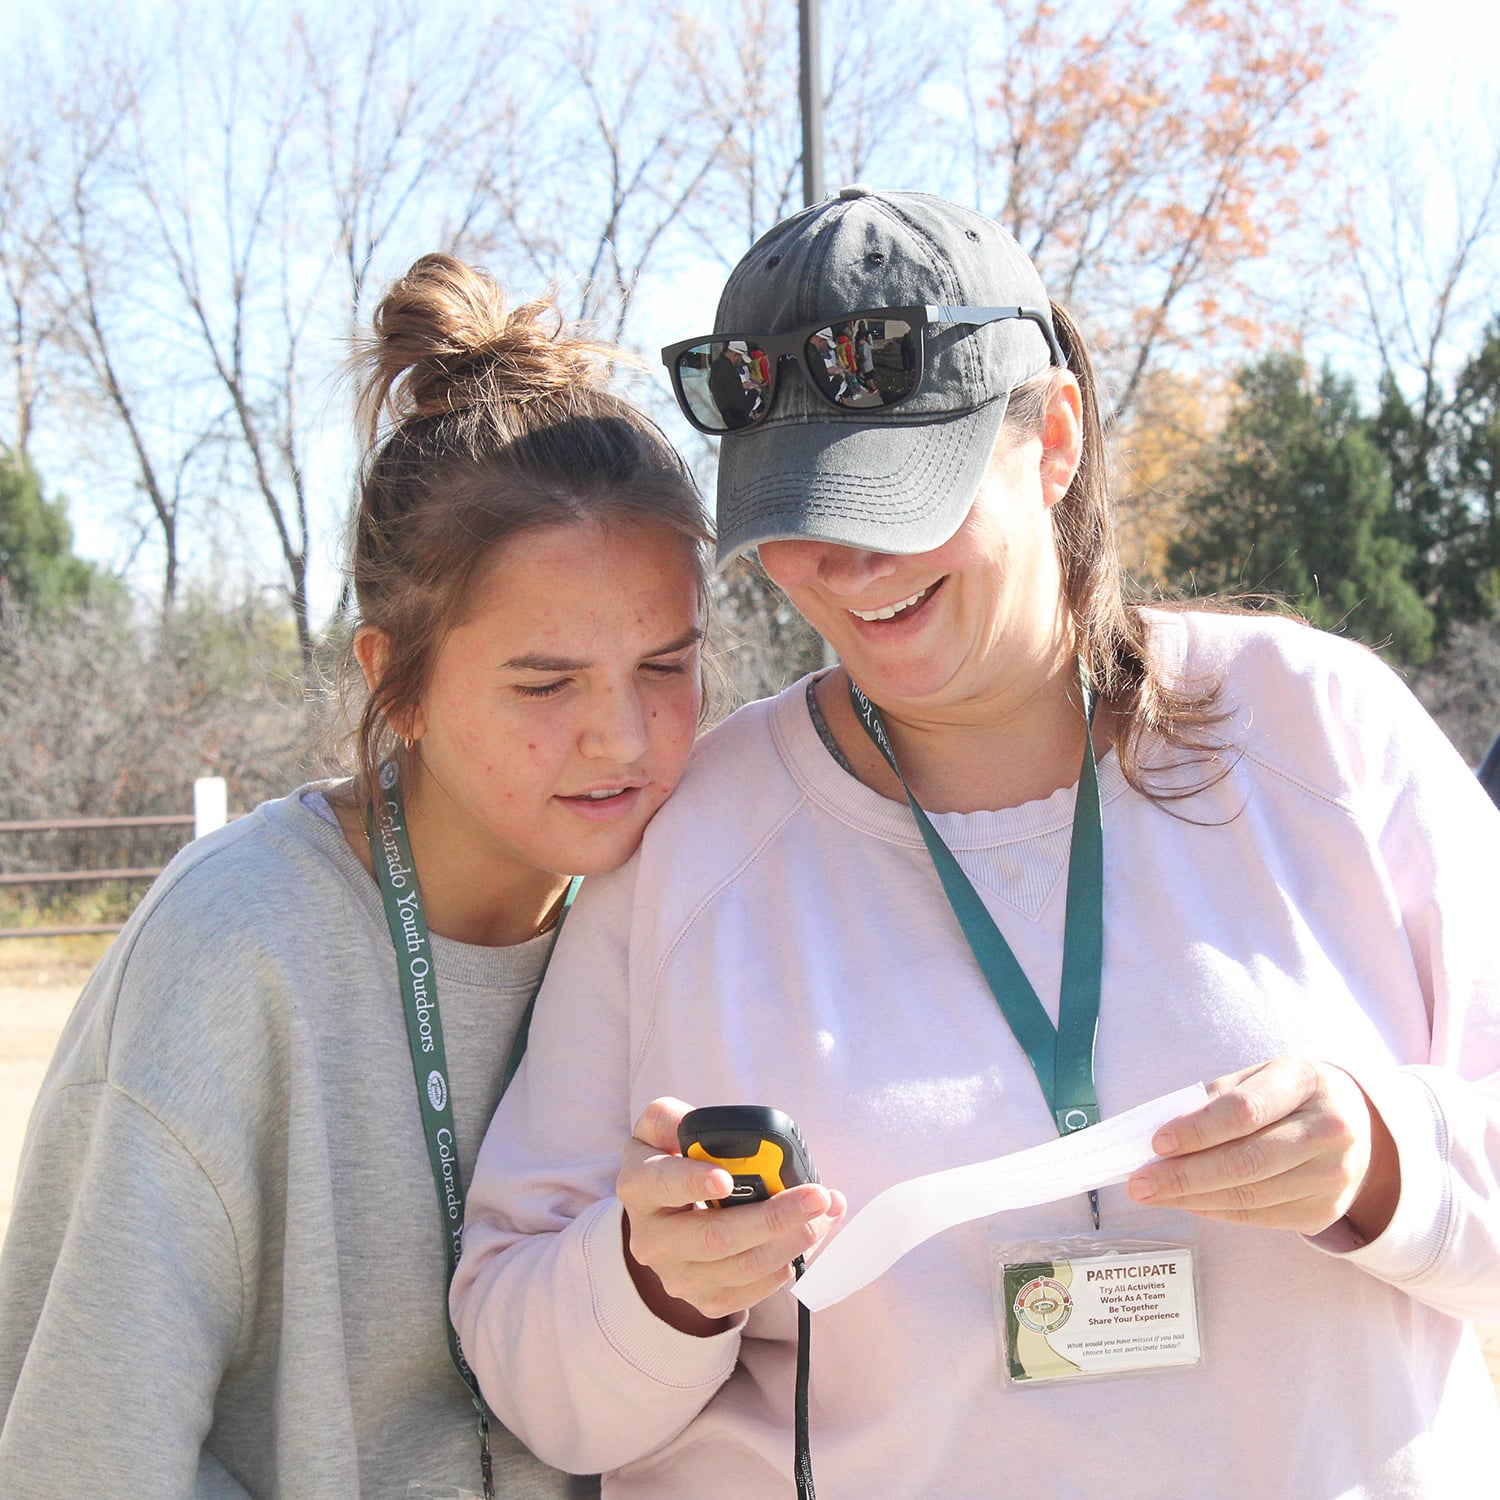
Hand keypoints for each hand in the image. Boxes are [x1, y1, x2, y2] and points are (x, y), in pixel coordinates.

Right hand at [617, 1097, 845, 1335]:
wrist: (663, 1215)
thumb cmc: (669, 1161)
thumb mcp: (659, 1128)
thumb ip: (672, 1118)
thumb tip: (702, 1129)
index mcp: (638, 1187)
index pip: (661, 1184)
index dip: (692, 1182)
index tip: (725, 1177)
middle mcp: (650, 1240)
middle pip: (715, 1236)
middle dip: (773, 1217)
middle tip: (817, 1196)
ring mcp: (676, 1276)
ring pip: (741, 1267)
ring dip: (791, 1242)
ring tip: (825, 1215)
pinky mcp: (702, 1300)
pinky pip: (749, 1293)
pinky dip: (785, 1268)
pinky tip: (804, 1241)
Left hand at [1126, 1056, 1399, 1238]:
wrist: (1356, 1124)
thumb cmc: (1289, 1094)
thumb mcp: (1259, 1076)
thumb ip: (1214, 1099)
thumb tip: (1160, 1135)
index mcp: (1306, 1081)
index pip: (1244, 1111)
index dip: (1197, 1130)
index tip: (1156, 1143)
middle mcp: (1329, 1130)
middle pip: (1246, 1161)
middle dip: (1184, 1176)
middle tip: (1140, 1184)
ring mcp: (1333, 1175)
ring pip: (1250, 1195)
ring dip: (1193, 1198)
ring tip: (1153, 1195)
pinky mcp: (1325, 1210)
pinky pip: (1259, 1216)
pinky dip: (1216, 1210)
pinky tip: (1187, 1203)